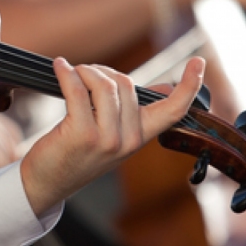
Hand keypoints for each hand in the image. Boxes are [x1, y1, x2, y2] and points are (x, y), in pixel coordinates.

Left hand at [20, 56, 204, 215]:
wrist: (46, 183)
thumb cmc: (77, 153)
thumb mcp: (114, 136)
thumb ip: (137, 112)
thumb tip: (166, 88)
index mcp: (140, 138)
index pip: (173, 111)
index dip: (189, 86)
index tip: (199, 62)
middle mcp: (128, 141)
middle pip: (126, 84)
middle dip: (102, 71)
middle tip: (83, 75)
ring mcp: (106, 140)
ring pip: (105, 85)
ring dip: (85, 71)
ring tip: (71, 73)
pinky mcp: (81, 134)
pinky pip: (78, 90)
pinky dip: (67, 73)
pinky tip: (60, 68)